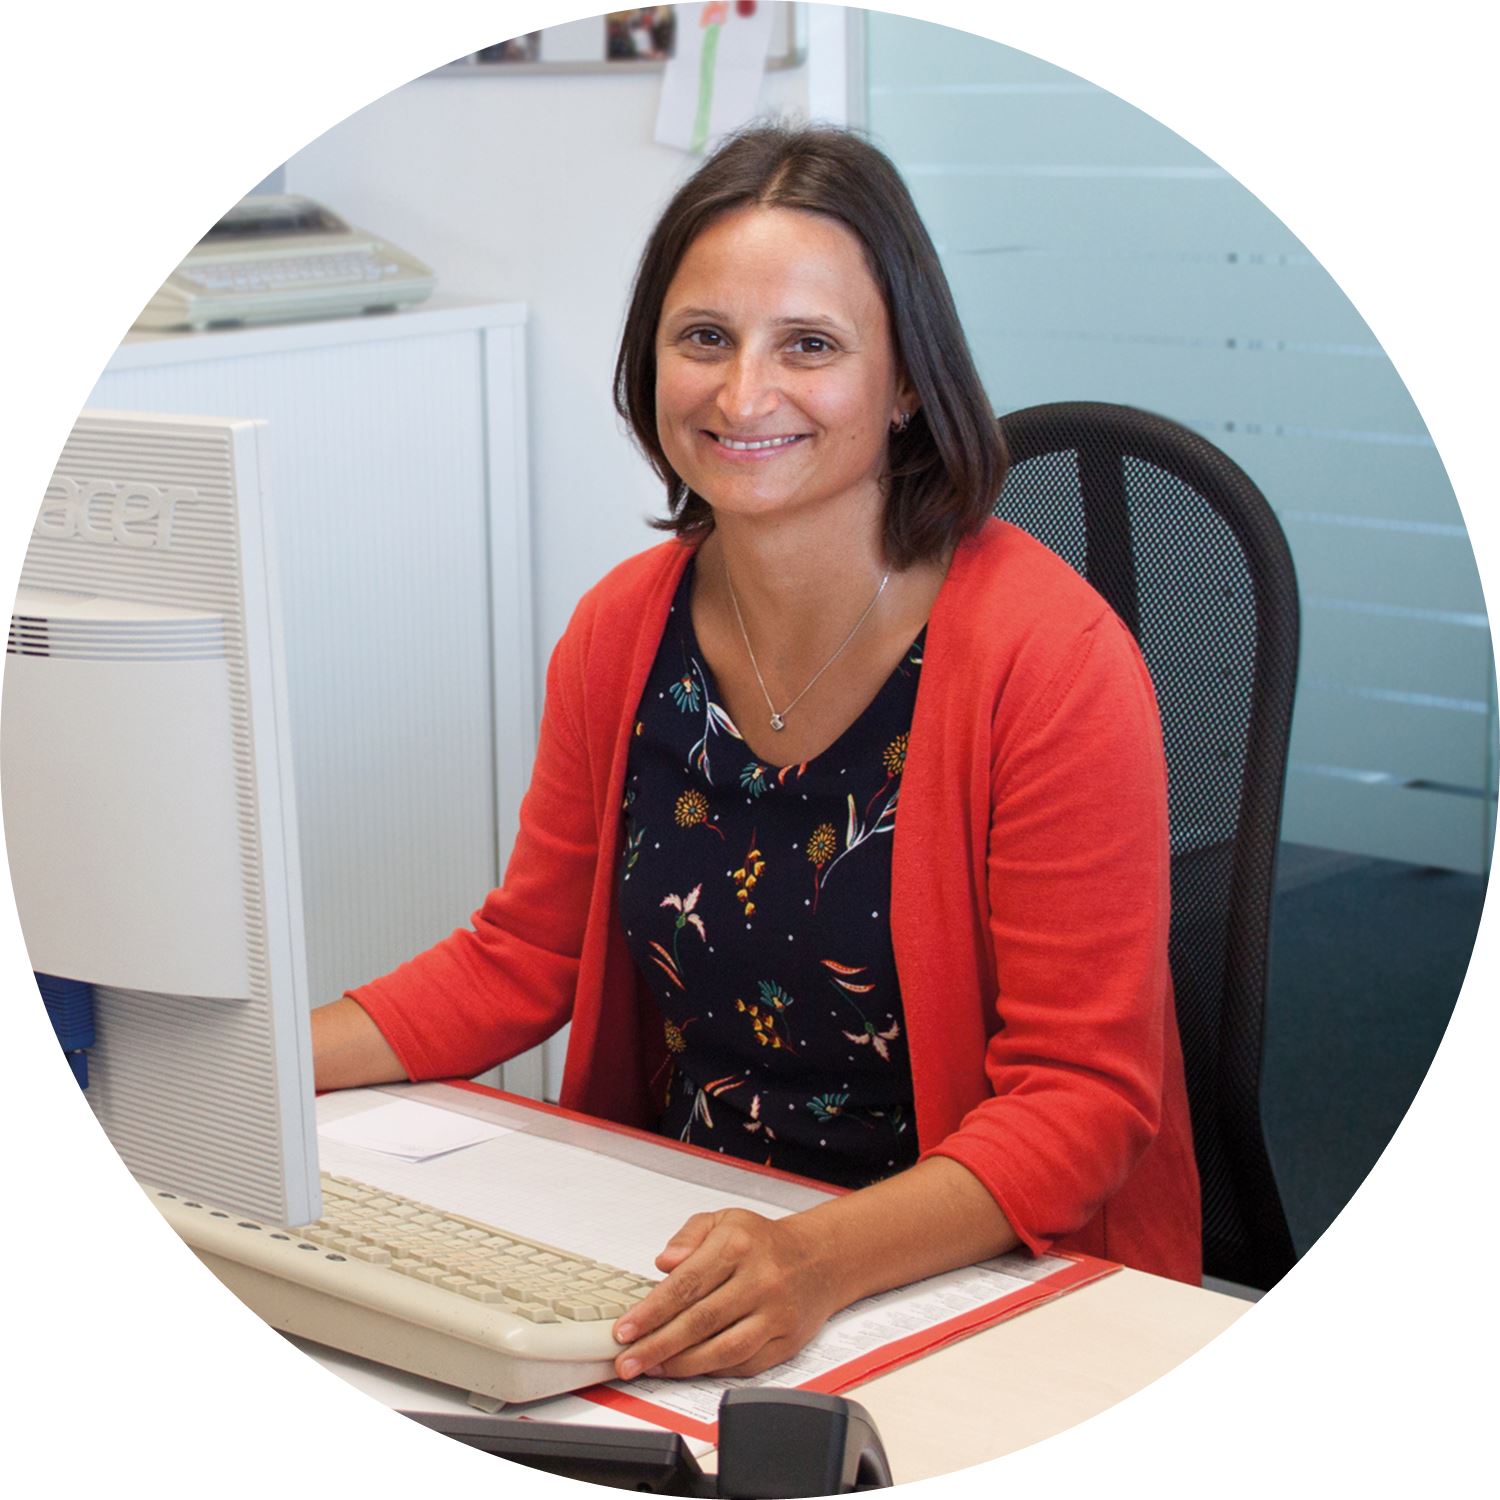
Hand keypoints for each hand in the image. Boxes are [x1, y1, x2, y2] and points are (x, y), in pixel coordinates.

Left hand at [612, 1208, 836, 1380]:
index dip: (651, 1311)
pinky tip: (686, 1368)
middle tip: (627, 1360)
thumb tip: (665, 1262)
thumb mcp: (723, 1220)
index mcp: (738, 1245)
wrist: (818, 1259)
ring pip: (722, 1350)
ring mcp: (775, 1314)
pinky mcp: (786, 1341)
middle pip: (700, 1321)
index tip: (625, 1329)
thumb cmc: (763, 1242)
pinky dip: (711, 1370)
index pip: (686, 1283)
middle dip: (657, 1346)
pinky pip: (743, 1365)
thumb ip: (688, 1236)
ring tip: (652, 1368)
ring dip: (681, 1365)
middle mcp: (759, 1280)